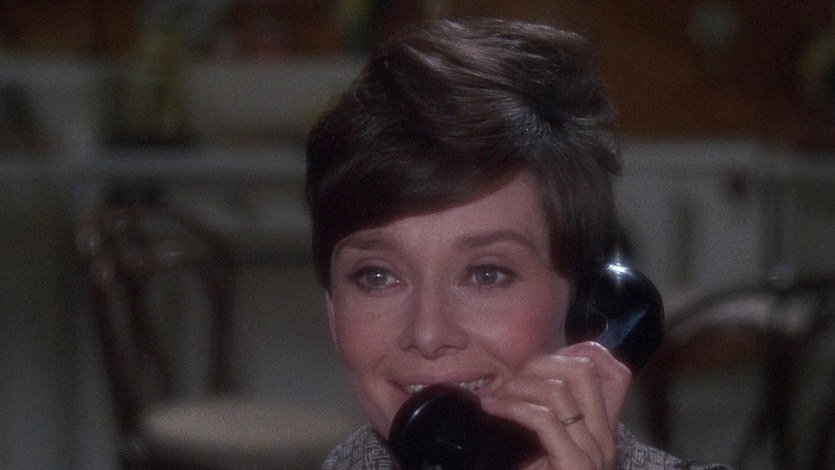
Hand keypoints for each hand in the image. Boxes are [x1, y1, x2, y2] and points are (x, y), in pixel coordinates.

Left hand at [480, 341, 631, 469]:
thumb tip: (516, 380)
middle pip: (583, 370)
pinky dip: (511, 407)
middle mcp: (604, 440)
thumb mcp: (543, 447)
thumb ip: (543, 418)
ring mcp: (593, 454)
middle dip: (539, 363)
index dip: (567, 355)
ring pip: (560, 390)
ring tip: (493, 396)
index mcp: (599, 432)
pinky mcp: (575, 467)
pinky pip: (544, 419)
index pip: (607, 372)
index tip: (530, 365)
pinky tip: (491, 409)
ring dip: (518, 385)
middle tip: (507, 378)